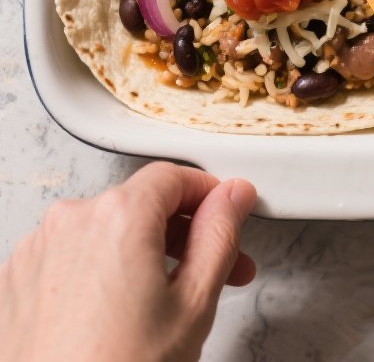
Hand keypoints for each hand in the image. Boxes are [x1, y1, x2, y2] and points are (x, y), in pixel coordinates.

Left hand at [0, 161, 255, 361]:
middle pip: (137, 205)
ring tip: (160, 307)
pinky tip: (115, 317)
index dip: (208, 196)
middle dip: (180, 234)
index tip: (226, 215)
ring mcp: (36, 252)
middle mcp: (70, 221)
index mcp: (118, 216)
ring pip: (101, 233)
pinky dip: (95, 275)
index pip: (174, 176)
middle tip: (211, 272)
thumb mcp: (193, 305)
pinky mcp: (15, 283)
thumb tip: (233, 197)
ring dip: (136, 255)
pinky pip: (67, 260)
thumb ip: (219, 236)